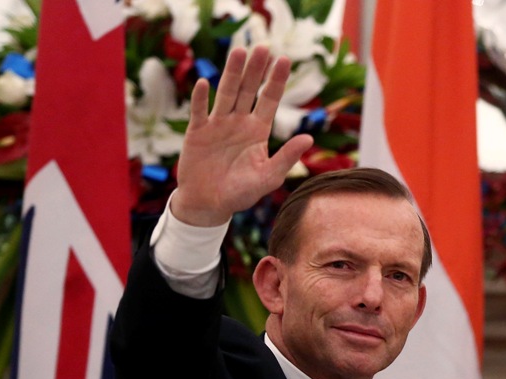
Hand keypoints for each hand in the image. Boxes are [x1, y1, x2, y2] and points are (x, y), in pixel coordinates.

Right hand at [171, 46, 314, 225]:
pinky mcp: (197, 132)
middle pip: (248, 90)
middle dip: (255, 69)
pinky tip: (203, 83)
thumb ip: (287, 157)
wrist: (209, 205)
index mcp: (258, 131)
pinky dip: (200, 98)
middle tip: (263, 46)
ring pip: (226, 93)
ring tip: (239, 51)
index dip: (276, 80)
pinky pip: (199, 112)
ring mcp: (217, 125)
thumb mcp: (268, 177)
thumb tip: (309, 138)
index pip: (270, 99)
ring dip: (232, 73)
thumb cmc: (241, 193)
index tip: (284, 59)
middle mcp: (239, 122)